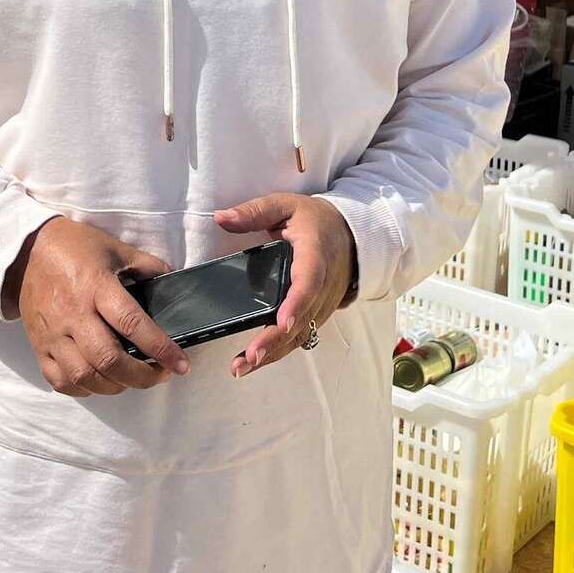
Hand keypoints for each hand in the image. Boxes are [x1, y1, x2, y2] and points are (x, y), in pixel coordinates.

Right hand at [9, 216, 189, 395]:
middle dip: (141, 376)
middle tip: (160, 375)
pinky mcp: (39, 346)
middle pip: (107, 359)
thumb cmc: (76, 247)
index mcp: (96, 286)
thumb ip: (148, 267)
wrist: (26, 250)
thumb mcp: (116, 248)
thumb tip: (175, 282)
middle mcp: (73, 313)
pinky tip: (101, 381)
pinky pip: (60, 381)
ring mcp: (53, 333)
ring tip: (132, 379)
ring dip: (115, 386)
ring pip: (84, 376)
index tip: (181, 364)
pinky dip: (84, 389)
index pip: (132, 324)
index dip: (161, 348)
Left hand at [214, 193, 355, 377]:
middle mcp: (323, 286)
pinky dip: (278, 351)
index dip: (297, 303)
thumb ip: (254, 212)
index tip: (283, 322)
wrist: (352, 235)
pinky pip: (299, 337)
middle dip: (275, 340)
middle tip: (250, 356)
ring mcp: (322, 304)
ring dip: (273, 353)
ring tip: (241, 367)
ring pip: (300, 335)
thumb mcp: (285, 205)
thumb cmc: (316, 220)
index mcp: (315, 255)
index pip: (309, 282)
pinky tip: (253, 362)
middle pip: (302, 319)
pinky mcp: (317, 315)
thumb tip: (221, 218)